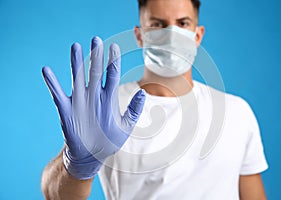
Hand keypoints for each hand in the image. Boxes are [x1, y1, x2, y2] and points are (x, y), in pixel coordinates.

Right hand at [42, 36, 145, 179]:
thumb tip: (144, 92)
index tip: (114, 47)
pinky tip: (47, 70)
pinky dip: (52, 83)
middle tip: (96, 40)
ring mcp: (80, 101)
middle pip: (95, 71)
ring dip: (76, 62)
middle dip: (96, 56)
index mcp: (109, 97)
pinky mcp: (66, 109)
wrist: (91, 155)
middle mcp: (94, 95)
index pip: (112, 74)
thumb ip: (134, 109)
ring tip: (75, 46)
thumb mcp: (126, 126)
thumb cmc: (109, 140)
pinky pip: (58, 94)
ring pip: (78, 77)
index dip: (113, 61)